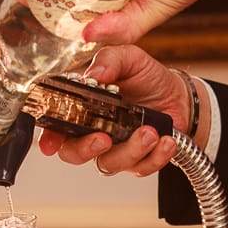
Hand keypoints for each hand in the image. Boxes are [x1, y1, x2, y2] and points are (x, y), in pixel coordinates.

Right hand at [37, 45, 191, 176]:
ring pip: (110, 163)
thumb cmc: (146, 78)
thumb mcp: (129, 59)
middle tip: (103, 138)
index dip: (49, 138)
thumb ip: (111, 59)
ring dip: (130, 150)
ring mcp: (115, 149)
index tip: (50, 145)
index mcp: (82, 108)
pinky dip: (155, 157)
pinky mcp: (138, 160)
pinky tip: (165, 141)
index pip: (56, 127)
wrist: (178, 94)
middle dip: (85, 149)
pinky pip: (141, 168)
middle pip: (74, 153)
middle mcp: (93, 132)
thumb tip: (95, 73)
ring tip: (149, 132)